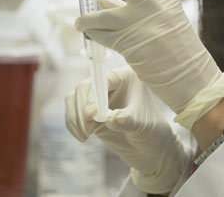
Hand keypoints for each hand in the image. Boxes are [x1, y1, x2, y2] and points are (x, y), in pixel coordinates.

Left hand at [64, 0, 223, 130]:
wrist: (193, 78)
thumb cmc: (175, 47)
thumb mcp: (157, 16)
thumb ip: (127, 3)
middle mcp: (153, 1)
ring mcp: (142, 22)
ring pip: (101, 10)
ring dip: (86, 14)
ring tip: (79, 20)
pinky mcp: (132, 44)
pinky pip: (100, 34)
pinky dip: (92, 34)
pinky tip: (90, 35)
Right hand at [65, 66, 187, 194]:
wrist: (150, 147)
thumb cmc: (151, 130)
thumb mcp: (142, 125)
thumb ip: (125, 120)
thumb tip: (110, 119)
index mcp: (125, 78)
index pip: (103, 78)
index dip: (94, 94)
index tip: (93, 114)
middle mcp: (109, 84)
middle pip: (84, 87)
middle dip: (82, 108)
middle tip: (88, 128)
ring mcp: (97, 98)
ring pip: (73, 98)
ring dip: (75, 117)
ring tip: (85, 135)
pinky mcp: (89, 112)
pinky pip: (72, 112)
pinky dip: (72, 124)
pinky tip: (81, 136)